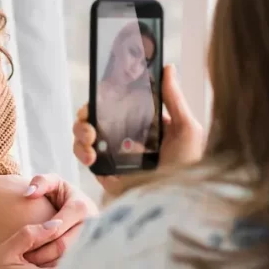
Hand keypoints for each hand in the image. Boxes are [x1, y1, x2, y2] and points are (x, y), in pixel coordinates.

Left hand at [22, 173, 98, 265]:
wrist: (80, 205)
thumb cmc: (62, 194)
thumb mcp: (53, 182)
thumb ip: (40, 183)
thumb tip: (29, 194)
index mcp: (82, 207)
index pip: (58, 229)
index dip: (40, 239)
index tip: (24, 248)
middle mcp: (93, 224)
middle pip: (65, 247)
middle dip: (43, 255)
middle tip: (26, 262)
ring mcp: (96, 239)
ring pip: (71, 259)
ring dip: (51, 265)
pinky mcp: (95, 250)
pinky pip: (77, 264)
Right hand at [73, 64, 204, 195]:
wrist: (176, 202)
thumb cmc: (188, 166)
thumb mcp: (187, 129)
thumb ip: (174, 98)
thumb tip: (167, 67)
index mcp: (143, 123)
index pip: (118, 102)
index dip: (105, 94)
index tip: (100, 89)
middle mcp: (125, 136)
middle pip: (95, 116)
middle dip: (86, 114)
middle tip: (90, 120)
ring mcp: (113, 154)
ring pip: (84, 134)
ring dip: (80, 132)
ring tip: (90, 140)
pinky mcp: (105, 172)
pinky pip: (85, 156)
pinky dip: (82, 152)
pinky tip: (92, 155)